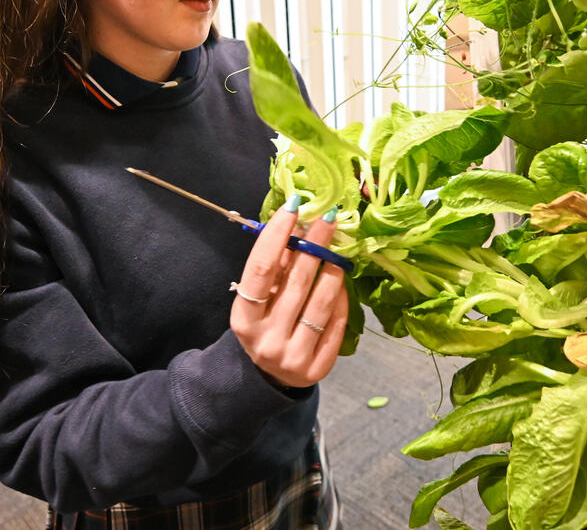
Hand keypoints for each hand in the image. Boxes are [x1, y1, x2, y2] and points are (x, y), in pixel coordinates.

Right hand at [229, 203, 348, 387]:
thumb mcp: (258, 301)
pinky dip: (342, 300)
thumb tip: (296, 225)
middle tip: (328, 216)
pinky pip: (336, 325)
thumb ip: (274, 270)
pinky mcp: (317, 370)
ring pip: (321, 304)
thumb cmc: (263, 326)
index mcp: (244, 319)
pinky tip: (342, 282)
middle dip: (314, 245)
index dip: (277, 236)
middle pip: (296, 283)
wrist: (268, 378)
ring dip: (333, 271)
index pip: (261, 270)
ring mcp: (293, 357)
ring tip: (339, 250)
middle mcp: (266, 340)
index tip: (293, 207)